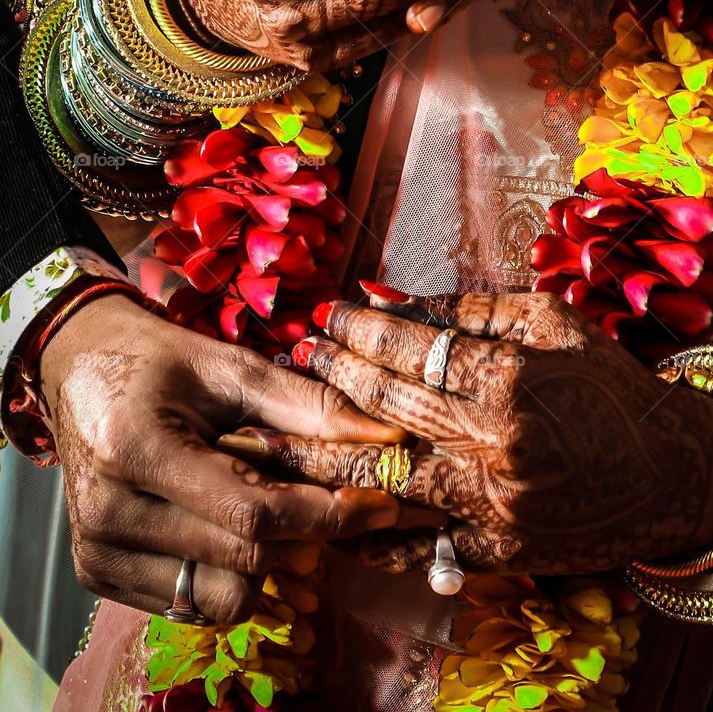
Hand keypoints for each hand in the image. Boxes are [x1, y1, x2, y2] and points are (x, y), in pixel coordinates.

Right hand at [39, 294, 403, 619]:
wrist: (77, 366)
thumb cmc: (160, 360)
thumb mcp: (234, 367)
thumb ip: (309, 406)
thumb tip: (385, 440)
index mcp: (137, 449)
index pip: (253, 514)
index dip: (327, 514)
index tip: (381, 502)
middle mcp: (109, 513)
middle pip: (245, 559)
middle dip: (303, 530)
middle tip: (321, 491)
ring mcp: (98, 552)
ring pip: (224, 596)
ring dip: (263, 557)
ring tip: (255, 499)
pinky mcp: (97, 574)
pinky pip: (193, 602)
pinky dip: (226, 569)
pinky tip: (220, 519)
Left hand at [231, 290, 712, 575]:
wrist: (670, 473)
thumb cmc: (607, 384)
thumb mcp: (551, 322)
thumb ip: (470, 308)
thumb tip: (388, 297)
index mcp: (512, 378)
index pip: (412, 348)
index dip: (360, 328)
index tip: (327, 314)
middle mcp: (497, 445)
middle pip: (386, 410)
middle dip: (331, 376)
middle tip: (297, 354)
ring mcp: (494, 507)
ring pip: (383, 482)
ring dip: (319, 459)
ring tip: (269, 437)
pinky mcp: (499, 553)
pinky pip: (418, 545)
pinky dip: (371, 532)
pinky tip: (325, 517)